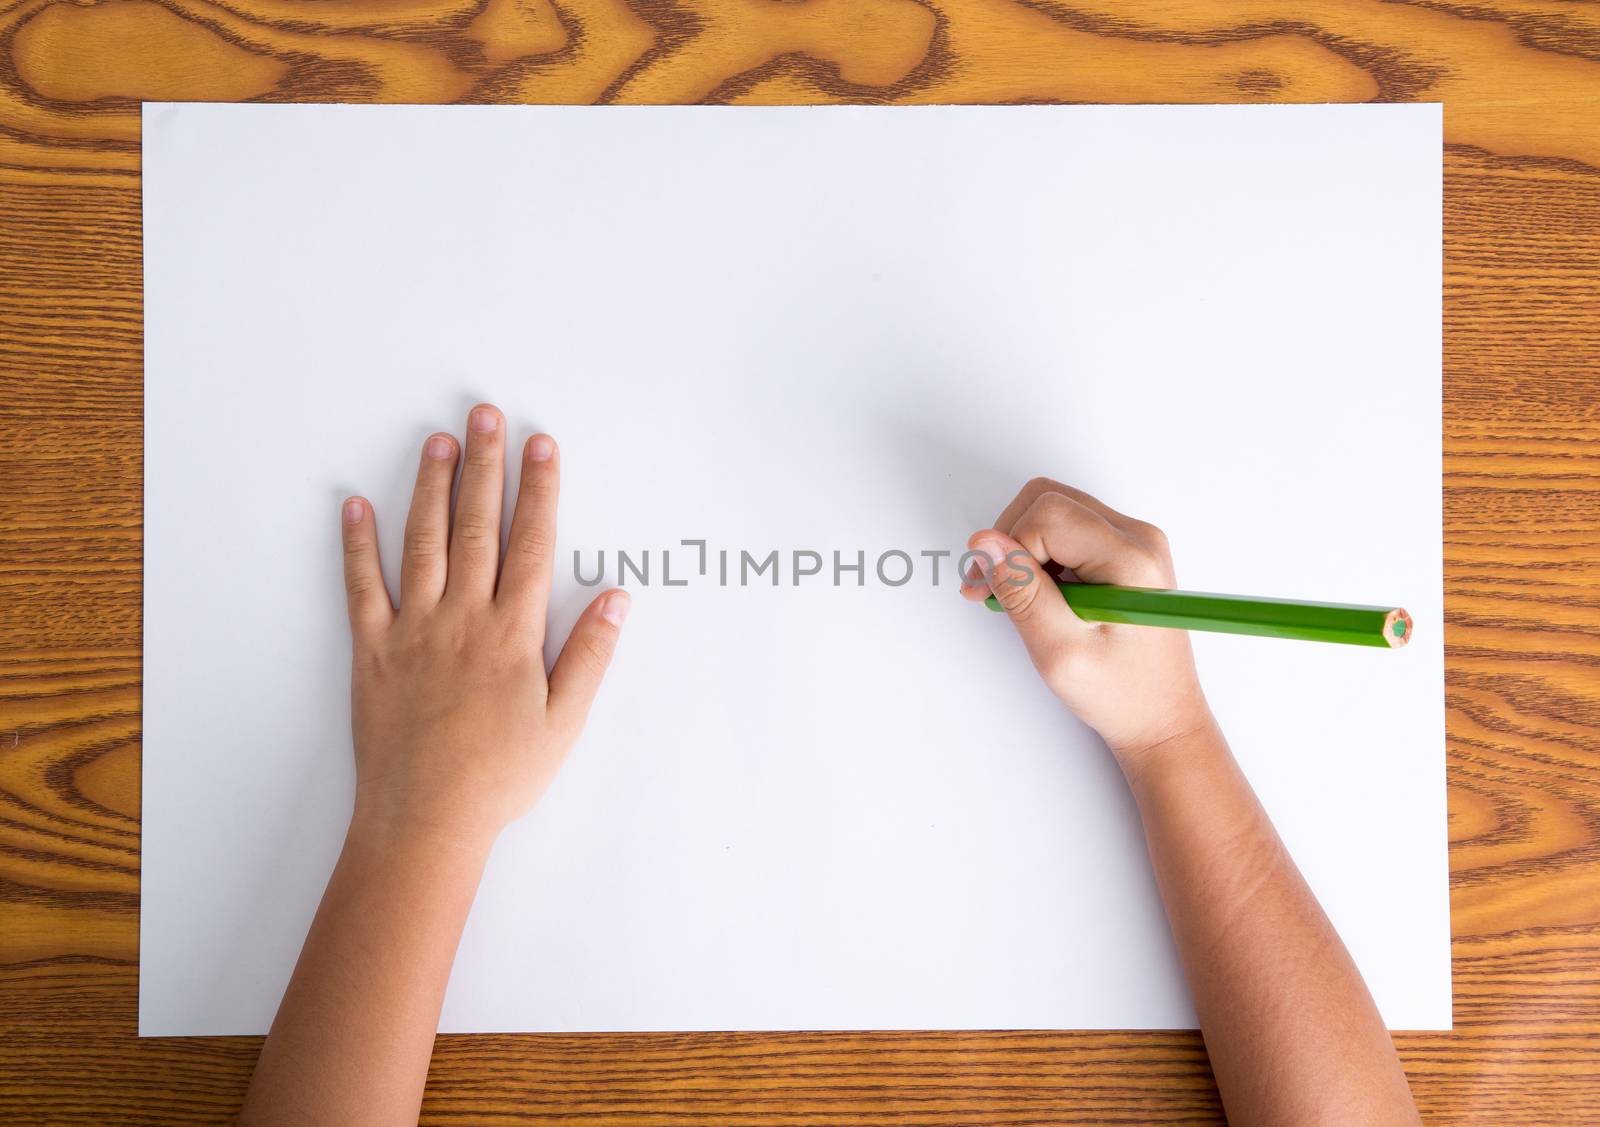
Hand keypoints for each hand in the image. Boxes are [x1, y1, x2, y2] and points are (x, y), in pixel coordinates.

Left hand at [338, 403, 627, 850]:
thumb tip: (618, 598)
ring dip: (431, 486)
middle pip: (477, 526)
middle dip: (486, 466)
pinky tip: (357, 506)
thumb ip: (590, 654)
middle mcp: (463, 618)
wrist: (426, 818)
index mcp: (513, 633)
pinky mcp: (373, 650)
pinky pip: (362, 586)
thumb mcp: (564, 721)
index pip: (532, 544)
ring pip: (423, 541)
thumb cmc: (499, 777)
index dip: (539, 490)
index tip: (542, 446)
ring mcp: (414, 629)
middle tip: (487, 416)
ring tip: (439, 441)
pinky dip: (357, 544)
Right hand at [962, 477, 1212, 768]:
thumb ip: (1021, 592)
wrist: (1162, 718)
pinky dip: (1040, 556)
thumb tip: (984, 543)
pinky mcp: (1124, 551)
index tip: (989, 592)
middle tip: (992, 592)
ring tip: (1016, 599)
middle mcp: (1138, 537)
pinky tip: (1039, 596)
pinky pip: (1067, 529)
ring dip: (1023, 549)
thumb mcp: (1060, 652)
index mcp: (1131, 559)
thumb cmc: (1120, 694)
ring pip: (1054, 510)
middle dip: (1010, 541)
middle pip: (1049, 500)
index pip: (1048, 514)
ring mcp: (1134, 541)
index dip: (1008, 548)